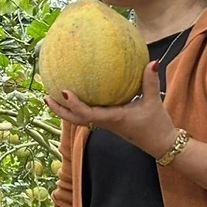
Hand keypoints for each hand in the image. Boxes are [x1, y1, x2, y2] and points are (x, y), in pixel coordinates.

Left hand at [43, 60, 178, 159]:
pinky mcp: (107, 122)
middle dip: (59, 109)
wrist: (161, 144)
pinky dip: (78, 106)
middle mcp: (104, 122)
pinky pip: (88, 114)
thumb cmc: (157, 125)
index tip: (63, 92)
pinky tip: (76, 94)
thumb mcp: (154, 102)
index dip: (74, 104)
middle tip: (45, 96)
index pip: (87, 114)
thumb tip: (153, 62)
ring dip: (64, 109)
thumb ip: (150, 82)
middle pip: (74, 119)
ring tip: (51, 96)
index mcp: (112, 118)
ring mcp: (104, 123)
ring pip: (78, 119)